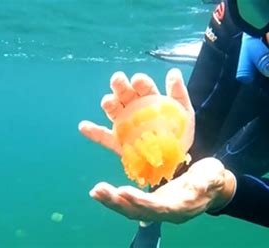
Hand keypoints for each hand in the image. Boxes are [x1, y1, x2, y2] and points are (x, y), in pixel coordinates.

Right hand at [78, 68, 194, 155]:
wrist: (176, 157)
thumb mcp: (184, 111)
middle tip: (118, 80)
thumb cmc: (180, 131)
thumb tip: (174, 72)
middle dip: (120, 86)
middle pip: (125, 95)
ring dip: (109, 104)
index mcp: (150, 98)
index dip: (140, 82)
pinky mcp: (119, 141)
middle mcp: (134, 108)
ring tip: (107, 102)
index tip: (138, 80)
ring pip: (114, 112)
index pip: (143, 87)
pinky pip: (104, 136)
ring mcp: (125, 124)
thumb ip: (178, 93)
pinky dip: (93, 132)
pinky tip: (84, 127)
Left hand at [89, 157, 236, 223]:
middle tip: (99, 191)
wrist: (213, 186)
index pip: (158, 208)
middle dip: (118, 203)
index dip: (141, 202)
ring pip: (131, 210)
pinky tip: (102, 191)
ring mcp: (158, 208)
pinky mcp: (153, 202)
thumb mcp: (213, 177)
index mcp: (181, 207)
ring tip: (96, 191)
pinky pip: (131, 204)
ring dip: (112, 201)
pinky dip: (116, 198)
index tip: (123, 192)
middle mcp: (167, 212)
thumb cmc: (213, 179)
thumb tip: (202, 185)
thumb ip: (208, 182)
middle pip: (139, 212)